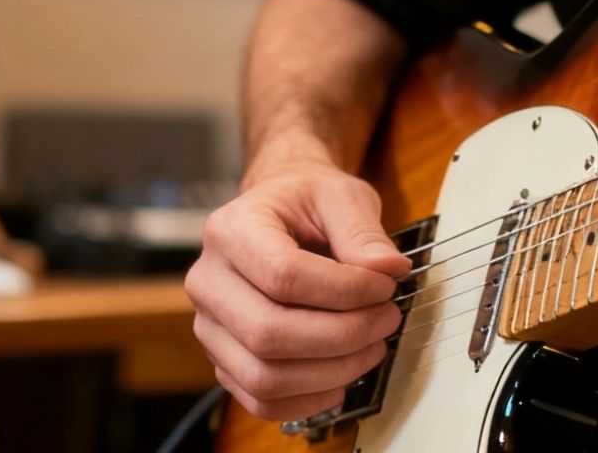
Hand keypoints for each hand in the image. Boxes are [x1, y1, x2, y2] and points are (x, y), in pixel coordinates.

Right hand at [186, 153, 409, 420]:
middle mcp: (208, 281)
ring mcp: (209, 326)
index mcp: (231, 230)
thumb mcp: (340, 196)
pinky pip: (260, 400)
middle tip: (387, 320)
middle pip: (269, 333)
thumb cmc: (305, 203)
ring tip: (373, 348)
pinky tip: (343, 379)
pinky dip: (308, 401)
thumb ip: (363, 232)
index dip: (344, 291)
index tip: (386, 287)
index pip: (283, 275)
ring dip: (331, 372)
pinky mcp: (223, 359)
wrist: (278, 214)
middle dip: (343, 336)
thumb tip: (388, 271)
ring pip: (264, 375)